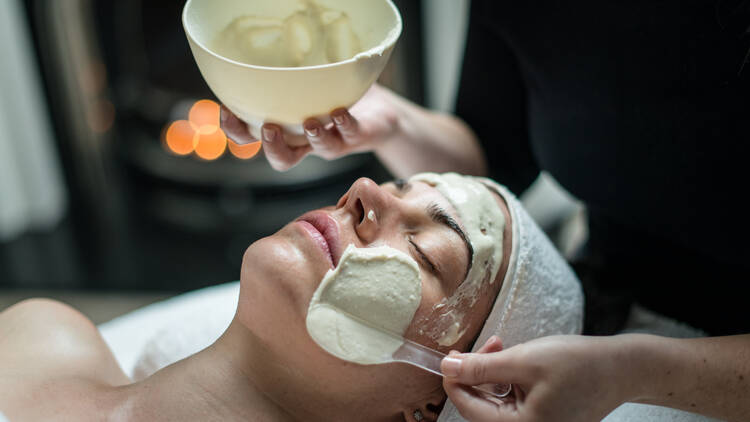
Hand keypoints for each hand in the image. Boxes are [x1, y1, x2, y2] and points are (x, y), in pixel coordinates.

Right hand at [221, 84, 399, 170]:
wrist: (377, 115)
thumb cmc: (333, 99)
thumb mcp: (304, 89)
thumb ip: (284, 81)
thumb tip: (255, 56)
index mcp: (286, 132)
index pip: (252, 139)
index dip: (236, 132)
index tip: (226, 110)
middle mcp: (306, 142)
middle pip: (283, 159)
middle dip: (273, 148)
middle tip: (267, 128)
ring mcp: (332, 142)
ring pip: (319, 149)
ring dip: (314, 136)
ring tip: (310, 123)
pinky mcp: (356, 135)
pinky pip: (349, 133)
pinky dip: (343, 123)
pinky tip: (338, 111)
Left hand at [441, 335, 626, 421]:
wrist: (622, 368)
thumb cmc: (579, 364)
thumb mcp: (524, 360)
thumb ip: (481, 367)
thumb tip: (446, 367)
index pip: (467, 406)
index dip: (454, 378)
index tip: (451, 353)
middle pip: (480, 404)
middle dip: (477, 372)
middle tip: (489, 344)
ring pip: (494, 400)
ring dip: (492, 372)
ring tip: (504, 347)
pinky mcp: (541, 416)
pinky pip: (511, 400)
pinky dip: (507, 378)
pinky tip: (516, 359)